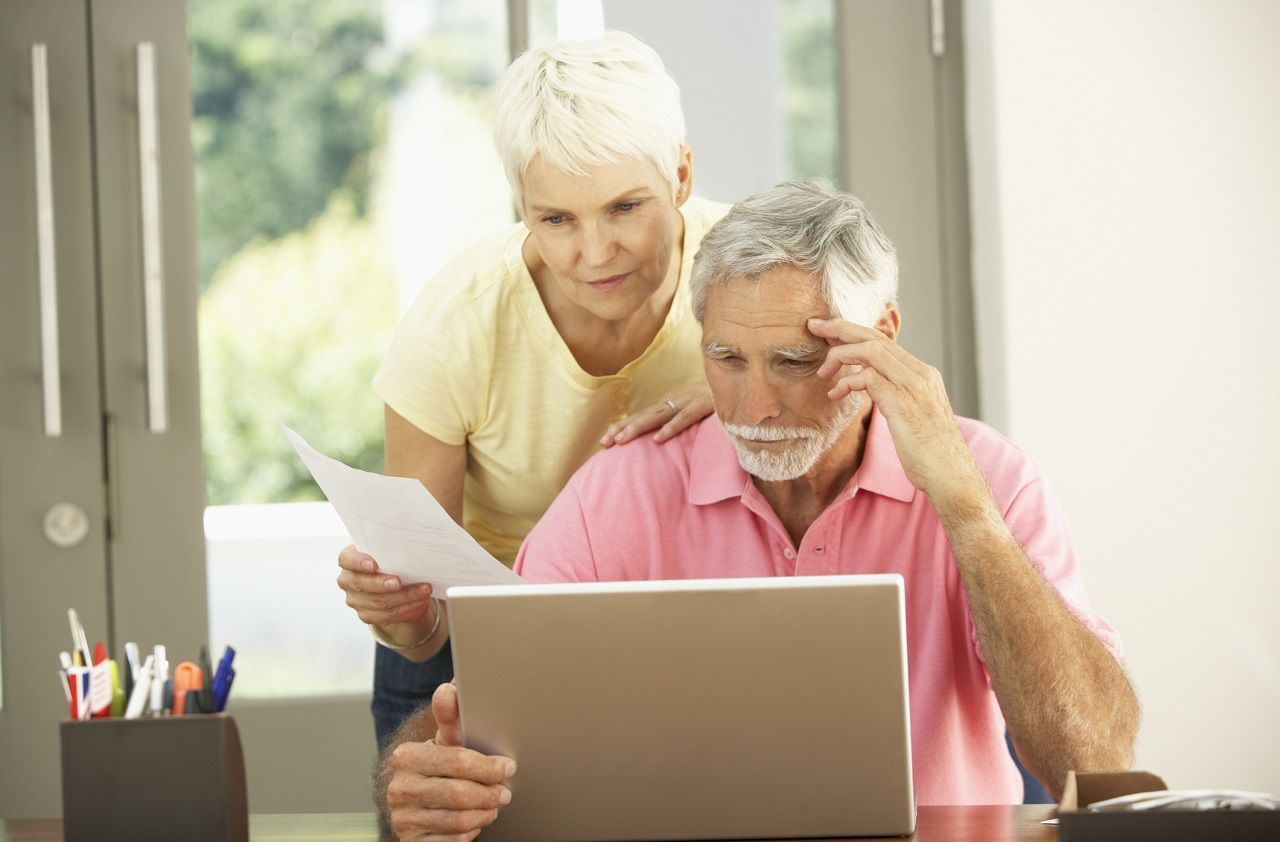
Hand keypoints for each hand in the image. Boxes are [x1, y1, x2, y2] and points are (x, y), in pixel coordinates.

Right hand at [336, 544, 434, 632]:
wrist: (394, 582)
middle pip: (362, 583)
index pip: (346, 559)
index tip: (374, 565)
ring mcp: (355, 599)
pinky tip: (419, 602)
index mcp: (349, 559)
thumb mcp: (390, 552)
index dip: (358, 562)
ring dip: (404, 596)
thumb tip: (412, 552)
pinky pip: (386, 615)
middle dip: (383, 584)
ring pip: (378, 601)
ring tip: (423, 590)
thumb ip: (393, 551)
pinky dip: (406, 608)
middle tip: (400, 582)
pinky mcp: (366, 615)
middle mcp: (348, 580)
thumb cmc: (391, 561)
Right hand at [386, 683, 515, 840]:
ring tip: (493, 805)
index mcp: (406, 756)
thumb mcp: (444, 742)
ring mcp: (402, 818)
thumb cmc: (437, 767)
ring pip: (459, 820)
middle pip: (461, 794)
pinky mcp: (411, 841)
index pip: (458, 761)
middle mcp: (399, 788)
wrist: (414, 802)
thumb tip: (450, 687)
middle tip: (505, 792)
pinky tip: (474, 820)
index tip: (507, 766)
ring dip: (484, 814)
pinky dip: (471, 832)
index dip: (489, 766)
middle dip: (490, 793)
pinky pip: (452, 841)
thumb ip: (451, 717)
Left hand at [599, 380, 713, 446]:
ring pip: (659, 416)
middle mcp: (676, 399)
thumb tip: (663, 434)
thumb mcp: (695, 408)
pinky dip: (671, 427)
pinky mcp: (705, 405)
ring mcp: (689, 401)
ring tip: (621, 440)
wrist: (743, 379)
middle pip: (645, 416)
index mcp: (672, 401)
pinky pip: (685, 418)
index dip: (623, 426)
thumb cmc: (720, 397)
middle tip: (603, 443)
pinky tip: (658, 439)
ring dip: (638, 428)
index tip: (604, 441)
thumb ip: (681, 417)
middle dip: (622, 429)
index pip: (643, 416)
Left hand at [808, 318, 981, 501]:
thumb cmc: (930, 453)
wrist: (952, 477)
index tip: (829, 332)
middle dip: (841, 328)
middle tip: (814, 327)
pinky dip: (847, 381)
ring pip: (871, 350)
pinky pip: (868, 378)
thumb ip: (894, 395)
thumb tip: (870, 386)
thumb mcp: (911, 416)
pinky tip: (836, 393)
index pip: (884, 341)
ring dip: (840, 354)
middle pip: (875, 337)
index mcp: (922, 374)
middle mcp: (920, 374)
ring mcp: (914, 387)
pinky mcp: (903, 404)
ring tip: (823, 371)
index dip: (854, 332)